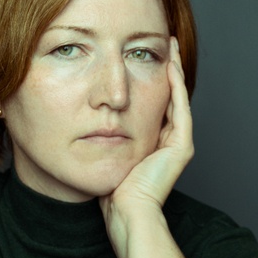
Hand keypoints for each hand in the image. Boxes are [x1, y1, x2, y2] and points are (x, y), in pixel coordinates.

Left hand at [99, 38, 194, 257]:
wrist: (126, 214)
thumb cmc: (109, 192)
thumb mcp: (100, 155)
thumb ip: (98, 136)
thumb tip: (76, 118)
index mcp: (151, 143)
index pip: (152, 103)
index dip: (149, 79)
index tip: (139, 55)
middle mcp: (167, 141)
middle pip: (168, 96)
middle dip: (165, 69)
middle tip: (161, 44)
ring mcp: (178, 144)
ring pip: (177, 97)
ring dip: (173, 70)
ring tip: (168, 46)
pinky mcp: (181, 146)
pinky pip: (180, 108)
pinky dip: (176, 86)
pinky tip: (168, 65)